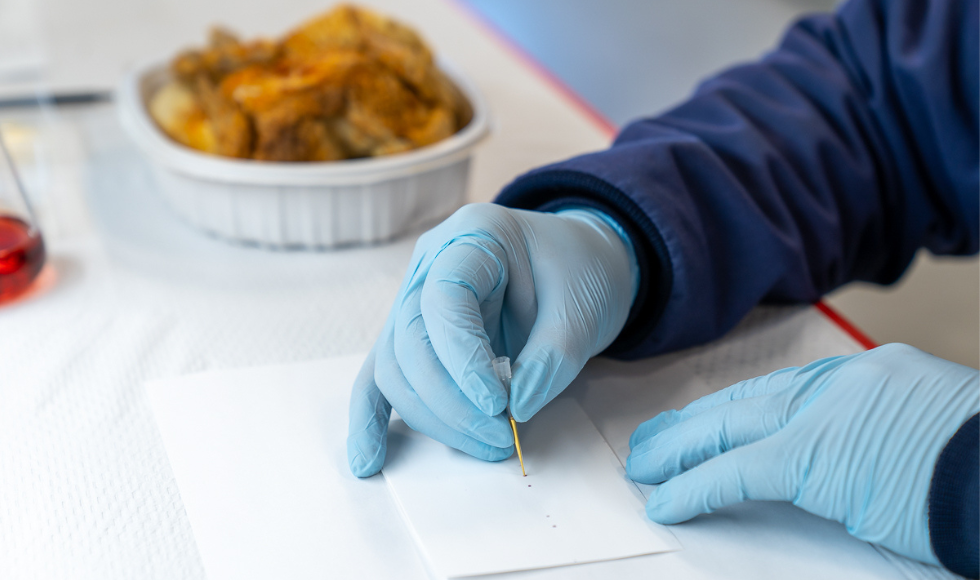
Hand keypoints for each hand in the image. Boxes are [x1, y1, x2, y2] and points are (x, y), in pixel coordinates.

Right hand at [348, 203, 638, 476]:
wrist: (579, 259)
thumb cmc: (580, 271)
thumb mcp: (582, 309)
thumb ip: (550, 360)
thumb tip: (514, 412)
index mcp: (473, 236)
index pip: (443, 299)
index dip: (462, 359)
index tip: (499, 405)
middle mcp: (430, 263)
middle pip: (410, 339)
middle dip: (450, 401)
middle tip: (500, 437)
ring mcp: (414, 298)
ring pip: (395, 365)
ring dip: (432, 416)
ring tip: (486, 445)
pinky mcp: (414, 335)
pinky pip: (382, 375)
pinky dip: (372, 418)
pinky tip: (369, 459)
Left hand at [626, 343, 978, 563]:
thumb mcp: (927, 428)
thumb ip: (871, 430)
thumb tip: (841, 458)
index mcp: (864, 372)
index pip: (778, 390)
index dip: (732, 410)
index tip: (702, 422)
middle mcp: (836, 383)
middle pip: (742, 402)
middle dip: (691, 424)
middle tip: (653, 439)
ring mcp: (822, 415)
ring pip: (726, 429)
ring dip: (677, 451)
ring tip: (645, 466)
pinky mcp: (811, 459)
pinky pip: (734, 472)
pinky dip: (693, 487)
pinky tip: (666, 500)